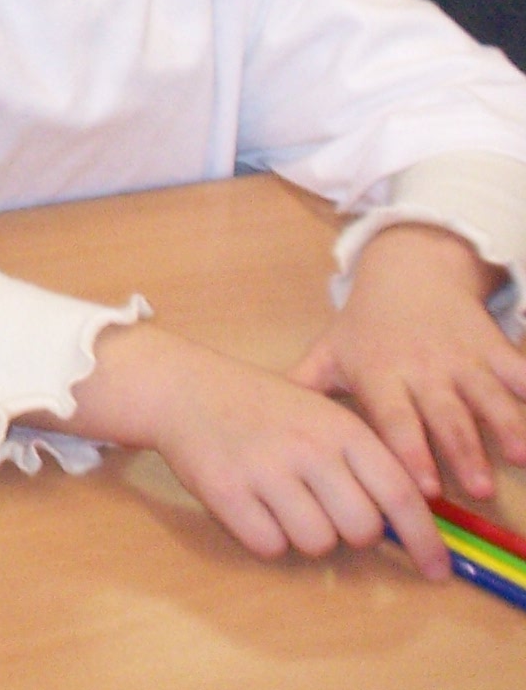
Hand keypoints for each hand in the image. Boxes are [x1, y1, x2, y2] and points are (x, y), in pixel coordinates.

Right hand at [28, 320, 450, 577]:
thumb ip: (364, 460)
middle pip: (362, 529)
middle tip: (329, 512)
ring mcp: (264, 469)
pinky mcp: (226, 491)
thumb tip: (405, 521)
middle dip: (352, 533)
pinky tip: (254, 506)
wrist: (183, 387)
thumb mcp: (322, 414)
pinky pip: (269, 545)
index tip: (435, 569)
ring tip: (284, 503)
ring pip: (316, 543)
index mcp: (339, 427)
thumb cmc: (261, 406)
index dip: (424, 539)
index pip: (400, 494)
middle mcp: (307, 448)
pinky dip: (266, 536)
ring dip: (306, 535)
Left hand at [292, 220, 525, 504]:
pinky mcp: (493, 346)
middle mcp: (422, 367)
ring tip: (515, 456)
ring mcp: (461, 356)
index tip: (424, 488)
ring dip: (504, 426)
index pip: (394, 419)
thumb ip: (305, 389)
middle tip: (476, 489)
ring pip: (486, 396)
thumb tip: (259, 431)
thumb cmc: (365, 325)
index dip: (409, 452)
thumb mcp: (330, 351)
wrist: (408, 270)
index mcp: (380, 374)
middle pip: (444, 414)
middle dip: (460, 451)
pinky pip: (520, 370)